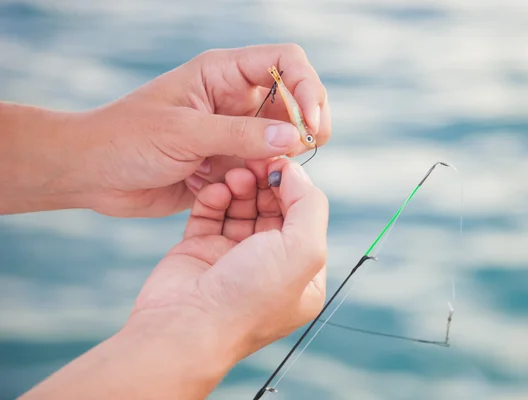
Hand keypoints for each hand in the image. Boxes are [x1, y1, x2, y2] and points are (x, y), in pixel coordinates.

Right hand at [18, 158, 327, 399]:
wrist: (185, 325)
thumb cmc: (249, 296)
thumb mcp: (303, 251)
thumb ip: (309, 205)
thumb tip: (295, 173)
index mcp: (300, 274)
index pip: (304, 218)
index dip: (294, 188)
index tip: (279, 163)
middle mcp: (268, 266)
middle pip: (273, 208)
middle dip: (266, 182)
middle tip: (254, 163)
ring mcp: (233, 257)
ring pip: (242, 207)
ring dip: (242, 185)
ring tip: (236, 175)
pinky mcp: (200, 249)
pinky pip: (212, 212)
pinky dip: (215, 197)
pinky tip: (217, 190)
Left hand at [64, 43, 329, 216]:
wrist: (93, 174)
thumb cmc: (126, 139)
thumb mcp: (183, 132)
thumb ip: (239, 135)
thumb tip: (295, 137)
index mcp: (222, 74)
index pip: (285, 62)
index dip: (306, 87)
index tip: (311, 122)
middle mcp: (235, 100)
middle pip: (295, 100)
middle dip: (307, 123)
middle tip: (304, 148)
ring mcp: (234, 133)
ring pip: (283, 138)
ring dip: (284, 156)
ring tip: (263, 172)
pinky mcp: (229, 163)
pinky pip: (263, 167)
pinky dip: (265, 178)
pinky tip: (245, 186)